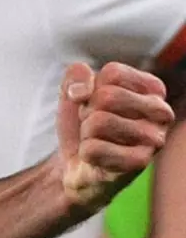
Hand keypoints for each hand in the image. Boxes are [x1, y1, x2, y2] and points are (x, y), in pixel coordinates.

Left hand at [57, 62, 172, 208]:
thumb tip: (82, 92)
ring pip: (99, 122)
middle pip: (107, 96)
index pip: (113, 73)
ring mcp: (155, 139)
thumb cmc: (83, 123)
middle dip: (87, 112)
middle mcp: (163, 112)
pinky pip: (93, 149)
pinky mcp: (141, 163)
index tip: (96, 104)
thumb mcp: (74, 91)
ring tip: (98, 141)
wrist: (78, 164)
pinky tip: (99, 159)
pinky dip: (86, 153)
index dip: (91, 89)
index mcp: (153, 89)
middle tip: (94, 126)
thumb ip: (76, 75)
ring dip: (86, 133)